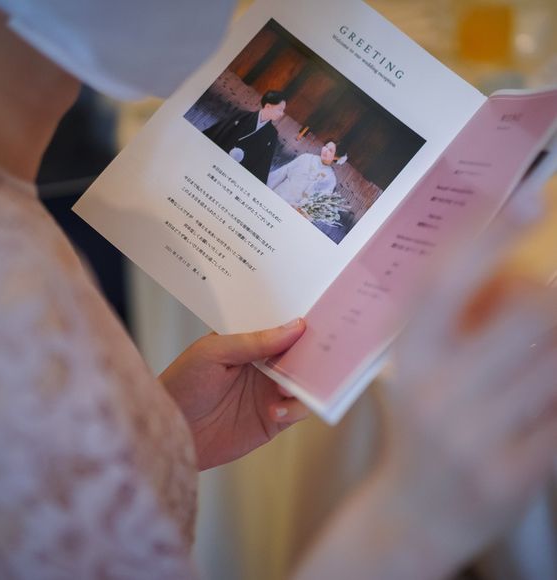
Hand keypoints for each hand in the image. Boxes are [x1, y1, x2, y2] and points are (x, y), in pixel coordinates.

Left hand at [159, 319, 308, 469]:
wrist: (170, 431)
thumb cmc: (183, 384)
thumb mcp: (213, 352)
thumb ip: (253, 341)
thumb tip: (295, 327)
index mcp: (250, 342)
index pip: (281, 327)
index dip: (299, 321)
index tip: (318, 316)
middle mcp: (265, 365)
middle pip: (299, 353)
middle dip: (313, 349)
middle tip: (329, 347)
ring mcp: (271, 391)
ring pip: (305, 382)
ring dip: (308, 380)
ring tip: (293, 384)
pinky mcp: (274, 419)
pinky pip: (298, 411)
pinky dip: (296, 408)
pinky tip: (275, 410)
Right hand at [295, 233, 556, 579]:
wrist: (413, 514)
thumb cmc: (421, 429)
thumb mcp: (422, 371)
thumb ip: (458, 321)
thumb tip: (520, 268)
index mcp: (407, 356)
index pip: (444, 281)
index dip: (488, 233)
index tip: (533, 195)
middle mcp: (432, 391)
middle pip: (528, 311)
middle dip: (556, 295)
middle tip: (551, 294)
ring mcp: (471, 435)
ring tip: (540, 354)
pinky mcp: (510, 476)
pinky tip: (545, 402)